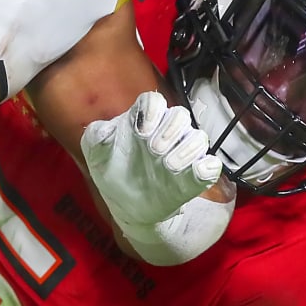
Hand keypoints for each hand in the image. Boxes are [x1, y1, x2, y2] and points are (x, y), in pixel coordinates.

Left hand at [81, 90, 222, 228]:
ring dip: (186, 149)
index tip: (140, 130)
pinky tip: (198, 171)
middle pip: (180, 115)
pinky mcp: (193, 176)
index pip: (154, 101)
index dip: (151, 111)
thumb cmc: (111, 170)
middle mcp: (166, 133)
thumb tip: (108, 130)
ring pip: (199, 138)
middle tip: (154, 149)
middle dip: (169, 130)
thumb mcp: (95, 151)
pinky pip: (210, 166)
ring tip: (169, 166)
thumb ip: (96, 135)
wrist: (124, 204)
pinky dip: (207, 168)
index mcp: (143, 120)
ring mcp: (182, 153)